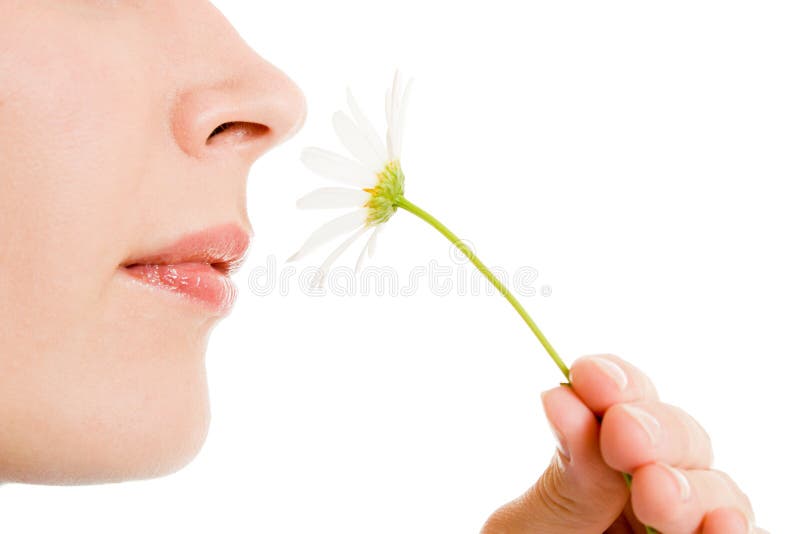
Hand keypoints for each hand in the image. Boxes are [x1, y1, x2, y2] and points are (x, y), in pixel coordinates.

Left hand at [480, 354, 764, 533]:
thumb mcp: (527, 530)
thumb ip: (562, 479)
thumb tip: (564, 396)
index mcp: (599, 464)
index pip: (622, 404)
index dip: (615, 382)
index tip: (587, 375)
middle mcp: (646, 488)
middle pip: (679, 439)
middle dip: (656, 431)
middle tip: (624, 436)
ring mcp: (682, 527)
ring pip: (717, 489)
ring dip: (692, 485)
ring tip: (657, 493)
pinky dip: (736, 529)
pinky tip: (721, 526)